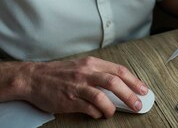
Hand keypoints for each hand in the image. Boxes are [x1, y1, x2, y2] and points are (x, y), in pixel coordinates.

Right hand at [25, 56, 147, 117]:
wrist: (33, 78)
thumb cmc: (59, 73)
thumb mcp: (81, 66)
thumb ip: (98, 73)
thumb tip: (119, 85)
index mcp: (91, 63)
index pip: (119, 70)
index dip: (134, 81)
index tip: (143, 90)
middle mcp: (86, 72)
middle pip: (115, 82)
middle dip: (130, 95)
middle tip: (138, 105)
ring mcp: (78, 86)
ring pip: (103, 96)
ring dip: (112, 108)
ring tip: (113, 113)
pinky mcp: (69, 100)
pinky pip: (89, 109)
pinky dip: (97, 113)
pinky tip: (98, 114)